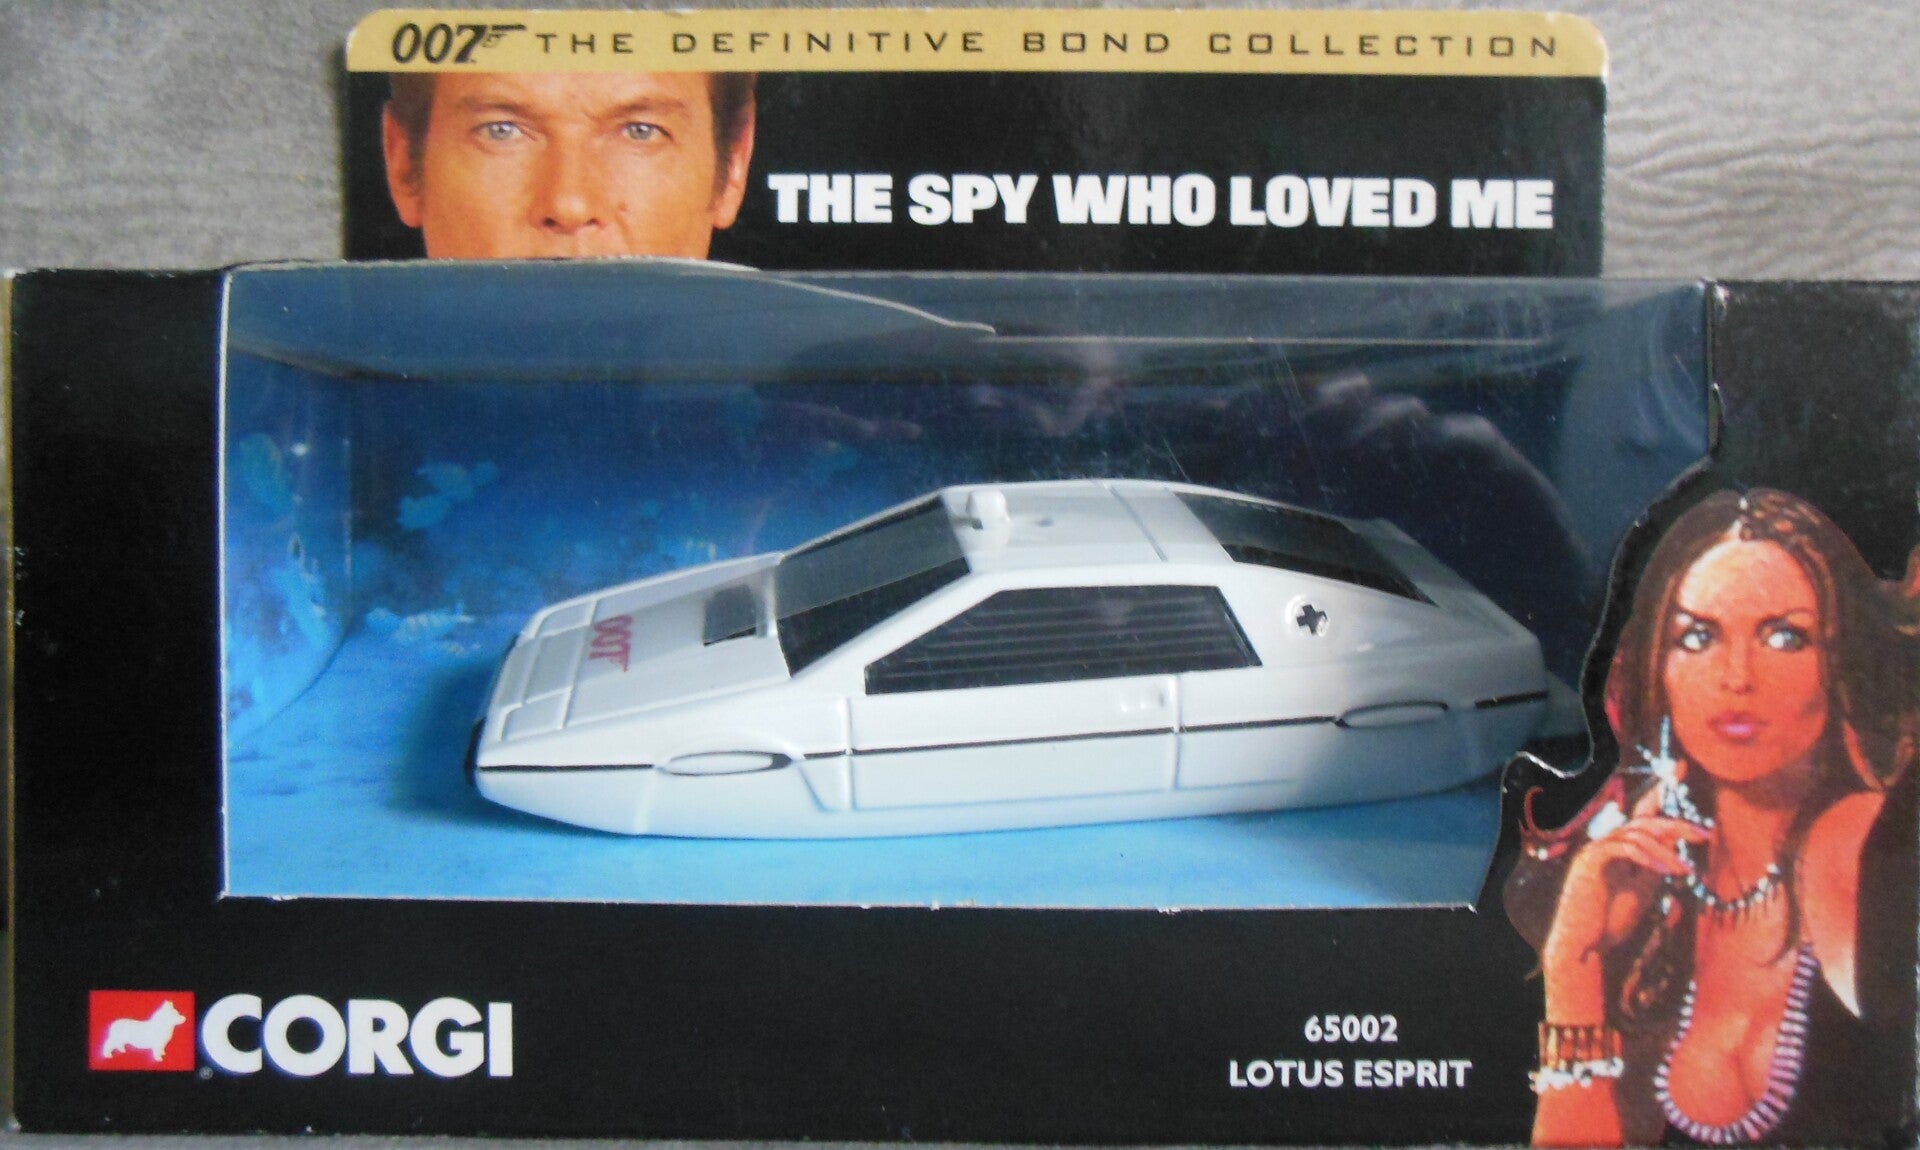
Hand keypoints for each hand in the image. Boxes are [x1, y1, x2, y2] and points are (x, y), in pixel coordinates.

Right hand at [1540, 814, 1709, 1023]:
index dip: (1675, 825)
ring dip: (1665, 851)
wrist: (1583, 945)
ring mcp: (1594, 850)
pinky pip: (1622, 848)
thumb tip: (1675, 842)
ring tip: (1685, 870)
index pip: (1645, 826)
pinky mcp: (1588, 860)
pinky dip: (1646, 857)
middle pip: (1643, 823)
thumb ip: (1655, 866)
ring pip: (1635, 834)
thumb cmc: (1611, 922)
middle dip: (1676, 826)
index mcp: (1615, 850)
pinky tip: (1666, 872)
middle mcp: (1603, 845)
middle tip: (1705, 836)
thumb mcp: (1643, 890)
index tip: (1705, 834)